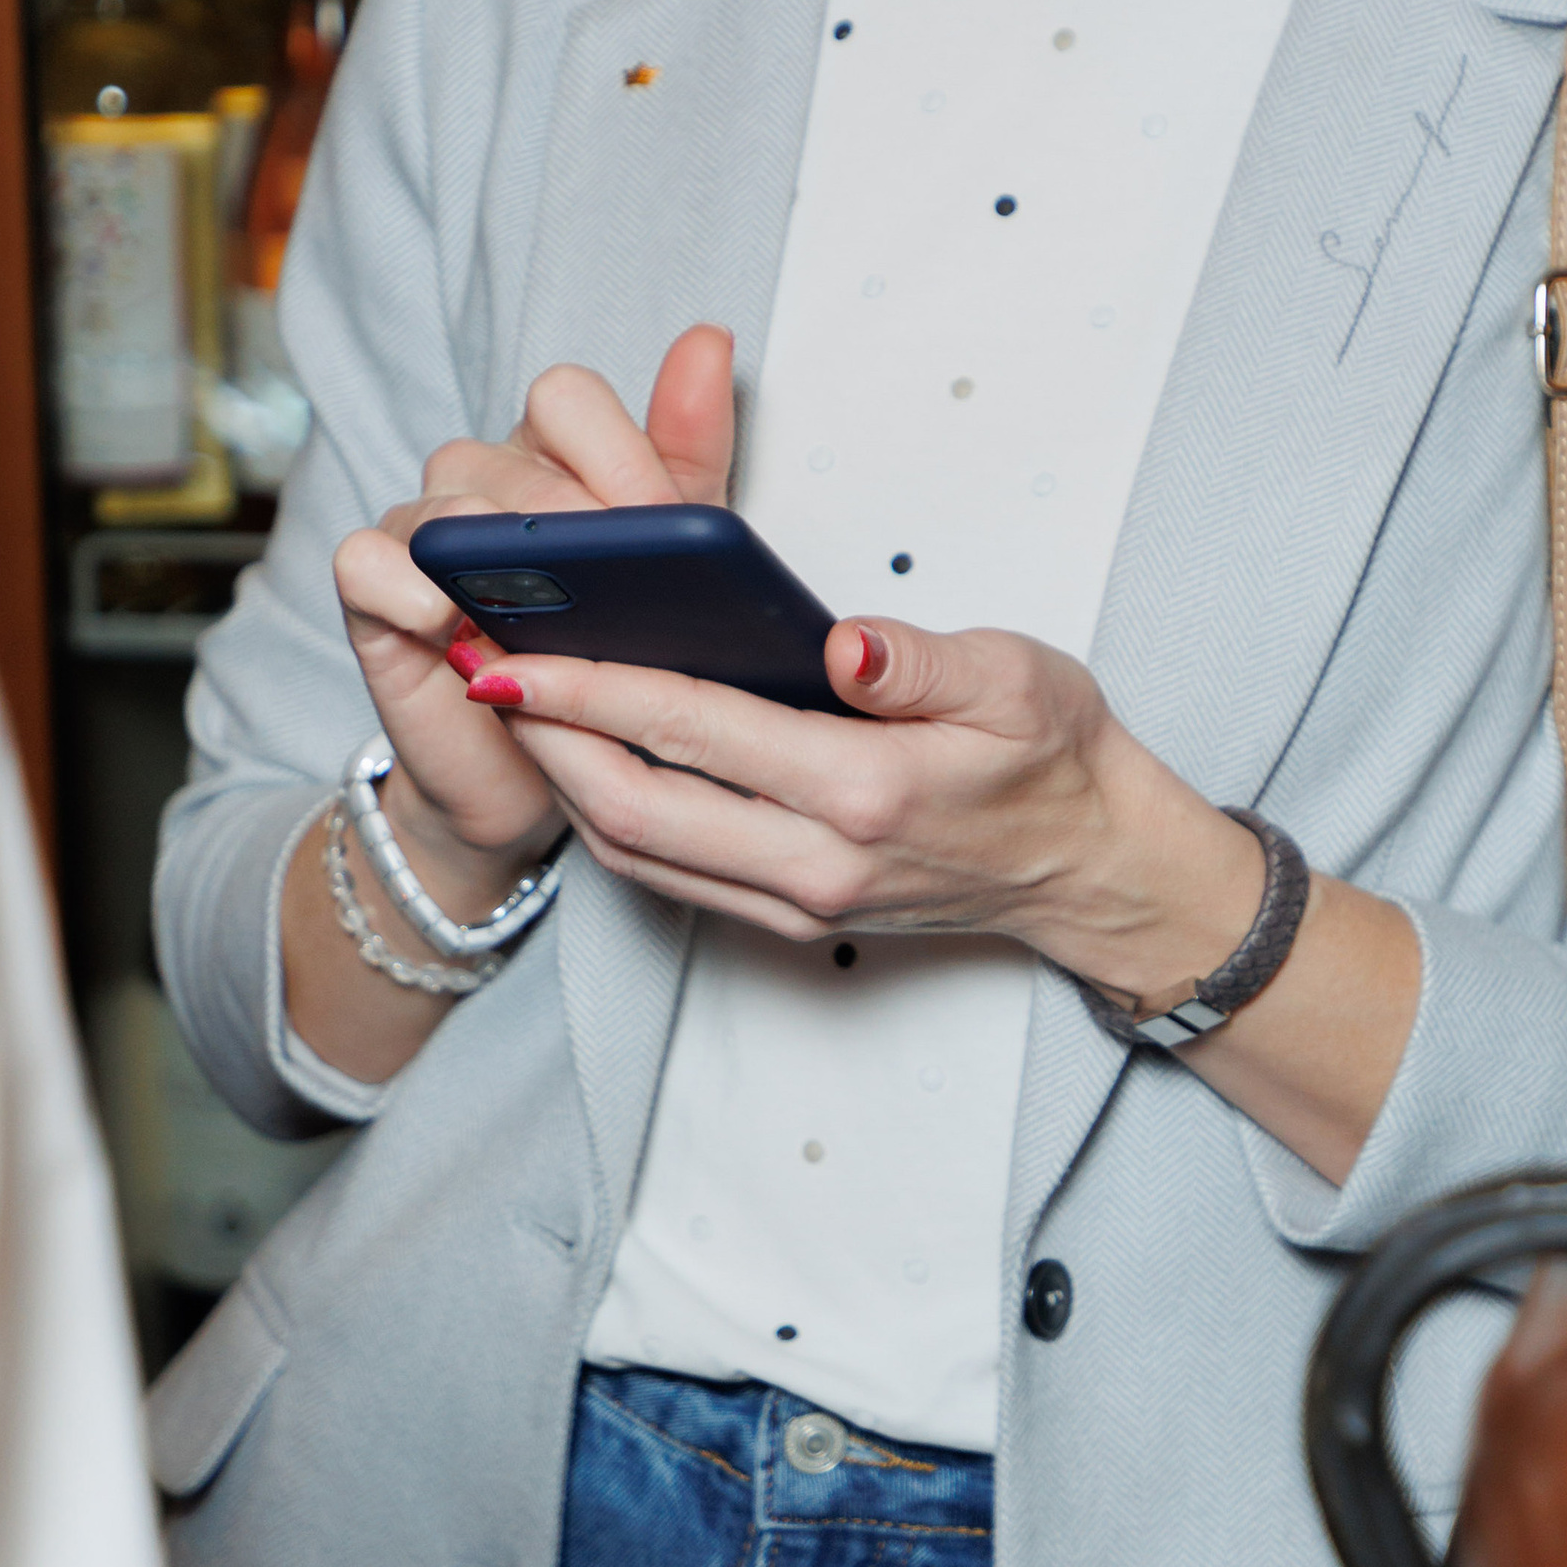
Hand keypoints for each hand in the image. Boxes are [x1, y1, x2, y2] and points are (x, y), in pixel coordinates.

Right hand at [328, 326, 735, 910]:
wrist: (541, 774)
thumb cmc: (606, 658)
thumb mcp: (673, 562)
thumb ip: (688, 452)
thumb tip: (711, 339)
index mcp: (553, 454)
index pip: (567, 397)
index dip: (618, 454)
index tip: (661, 524)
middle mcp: (480, 476)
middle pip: (517, 457)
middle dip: (580, 522)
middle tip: (625, 585)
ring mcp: (419, 530)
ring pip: (449, 501)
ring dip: (504, 555)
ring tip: (545, 609)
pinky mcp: (369, 591)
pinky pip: (367, 559)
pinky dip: (407, 584)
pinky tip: (448, 618)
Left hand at [442, 608, 1266, 1002]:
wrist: (1094, 866)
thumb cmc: (1056, 755)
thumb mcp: (1019, 679)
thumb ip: (923, 662)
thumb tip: (841, 645)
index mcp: (865, 793)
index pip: (692, 729)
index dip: (589, 687)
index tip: (511, 646)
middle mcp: (818, 863)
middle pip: (634, 809)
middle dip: (542, 737)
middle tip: (473, 665)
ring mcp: (801, 903)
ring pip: (639, 853)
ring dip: (562, 782)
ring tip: (507, 703)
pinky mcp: (794, 920)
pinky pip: (671, 877)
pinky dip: (608, 821)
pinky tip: (579, 758)